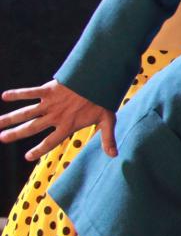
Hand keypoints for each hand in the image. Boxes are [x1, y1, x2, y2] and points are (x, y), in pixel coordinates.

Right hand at [0, 80, 115, 160]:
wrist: (100, 79)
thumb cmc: (104, 99)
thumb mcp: (108, 120)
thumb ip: (107, 138)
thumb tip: (114, 156)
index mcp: (68, 125)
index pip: (50, 142)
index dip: (39, 150)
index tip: (27, 156)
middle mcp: (56, 116)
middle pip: (32, 128)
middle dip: (16, 134)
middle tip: (2, 138)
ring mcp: (51, 103)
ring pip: (26, 113)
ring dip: (10, 118)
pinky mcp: (49, 90)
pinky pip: (30, 92)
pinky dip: (18, 94)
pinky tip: (4, 96)